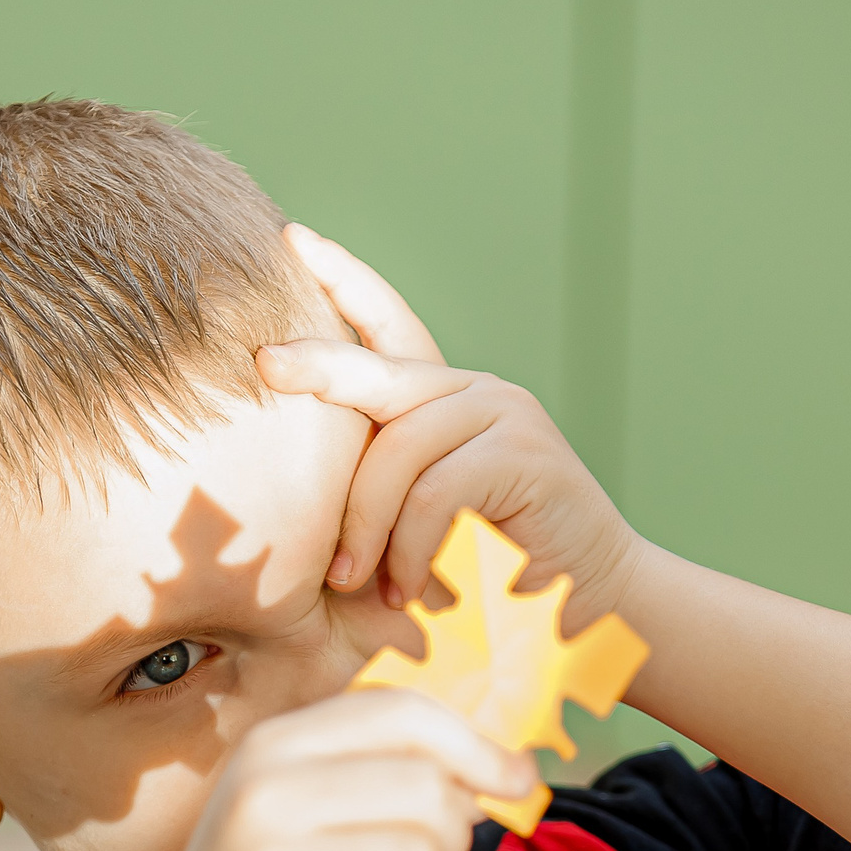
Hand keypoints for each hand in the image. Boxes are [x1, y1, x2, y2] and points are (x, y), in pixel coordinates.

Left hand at [258, 224, 646, 626]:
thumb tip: (283, 463)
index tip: (293, 239)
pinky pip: (433, 491)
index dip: (345, 282)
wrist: (587, 611)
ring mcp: (505, 416)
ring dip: (365, 524)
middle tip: (263, 364)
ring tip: (351, 580)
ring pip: (399, 448)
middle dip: (318, 366)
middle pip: (380, 373)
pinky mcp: (525, 454)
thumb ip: (375, 486)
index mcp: (447, 403)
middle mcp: (478, 394)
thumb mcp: (414, 524)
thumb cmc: (487, 580)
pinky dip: (409, 547)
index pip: (391, 328)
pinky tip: (405, 590)